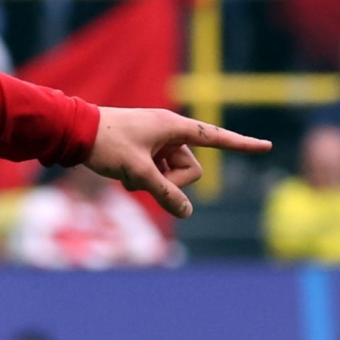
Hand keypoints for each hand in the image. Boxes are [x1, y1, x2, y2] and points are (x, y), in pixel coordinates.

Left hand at [83, 107, 270, 217]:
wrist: (73, 130)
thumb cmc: (106, 144)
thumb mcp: (138, 172)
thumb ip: (165, 193)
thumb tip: (186, 212)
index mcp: (174, 127)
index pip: (215, 137)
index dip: (241, 144)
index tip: (266, 146)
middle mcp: (168, 131)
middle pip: (189, 169)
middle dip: (169, 181)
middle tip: (141, 178)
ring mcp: (155, 140)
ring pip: (170, 174)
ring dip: (151, 181)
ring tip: (126, 174)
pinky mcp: (143, 149)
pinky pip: (155, 172)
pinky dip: (142, 178)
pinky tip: (121, 176)